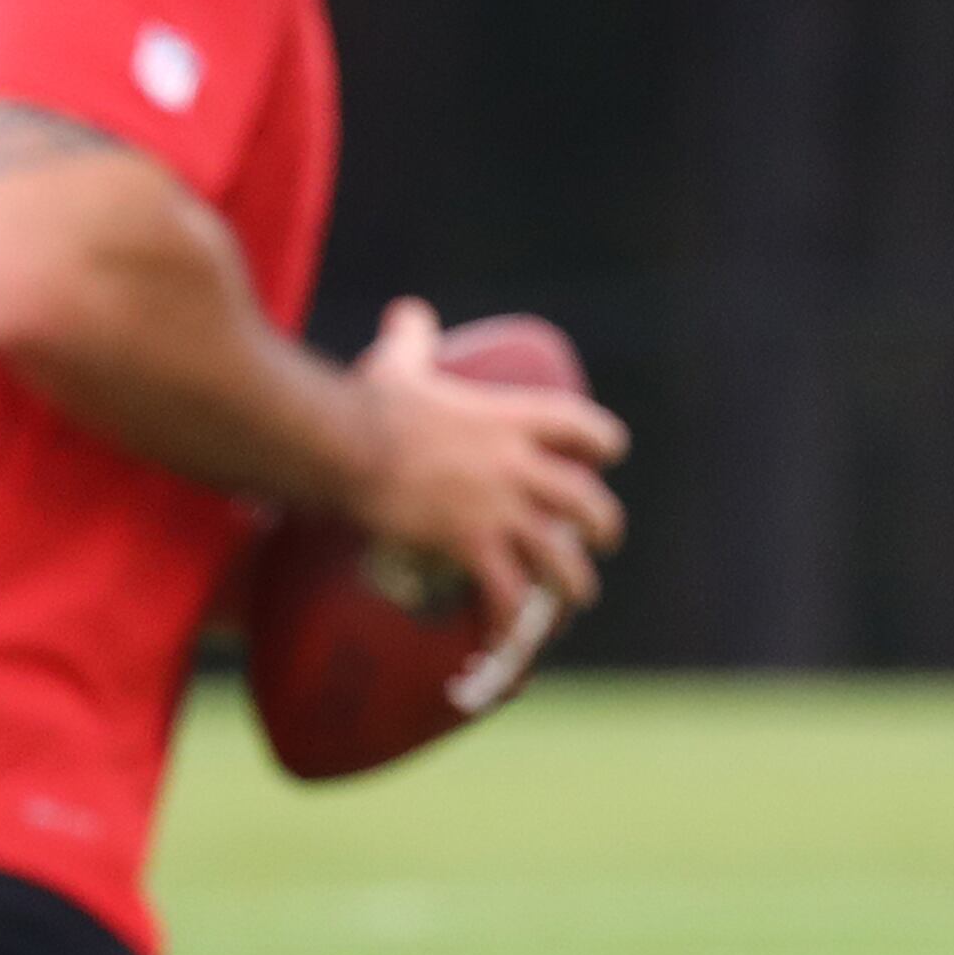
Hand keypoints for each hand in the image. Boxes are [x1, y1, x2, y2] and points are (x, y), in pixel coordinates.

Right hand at [344, 298, 629, 623]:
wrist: (345, 444)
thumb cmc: (369, 402)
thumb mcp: (402, 362)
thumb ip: (413, 337)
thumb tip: (407, 311)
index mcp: (512, 419)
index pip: (583, 426)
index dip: (603, 441)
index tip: (608, 453)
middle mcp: (519, 466)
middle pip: (587, 501)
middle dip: (603, 525)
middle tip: (602, 540)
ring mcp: (499, 509)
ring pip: (561, 558)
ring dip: (572, 586)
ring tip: (573, 600)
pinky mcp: (471, 546)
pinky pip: (506, 596)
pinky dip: (510, 625)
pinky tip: (508, 643)